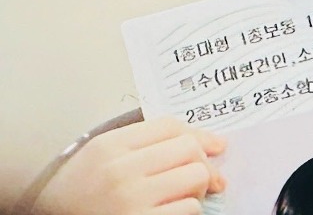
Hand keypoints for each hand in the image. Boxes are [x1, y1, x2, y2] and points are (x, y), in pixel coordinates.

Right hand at [34, 118, 225, 214]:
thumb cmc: (80, 193)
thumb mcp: (103, 157)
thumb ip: (146, 143)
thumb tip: (212, 145)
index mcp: (109, 147)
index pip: (170, 125)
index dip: (198, 136)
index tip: (212, 148)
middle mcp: (119, 170)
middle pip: (189, 149)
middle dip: (201, 163)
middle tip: (196, 178)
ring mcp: (130, 200)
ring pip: (196, 177)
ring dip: (197, 189)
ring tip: (182, 196)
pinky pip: (189, 209)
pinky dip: (189, 210)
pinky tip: (172, 211)